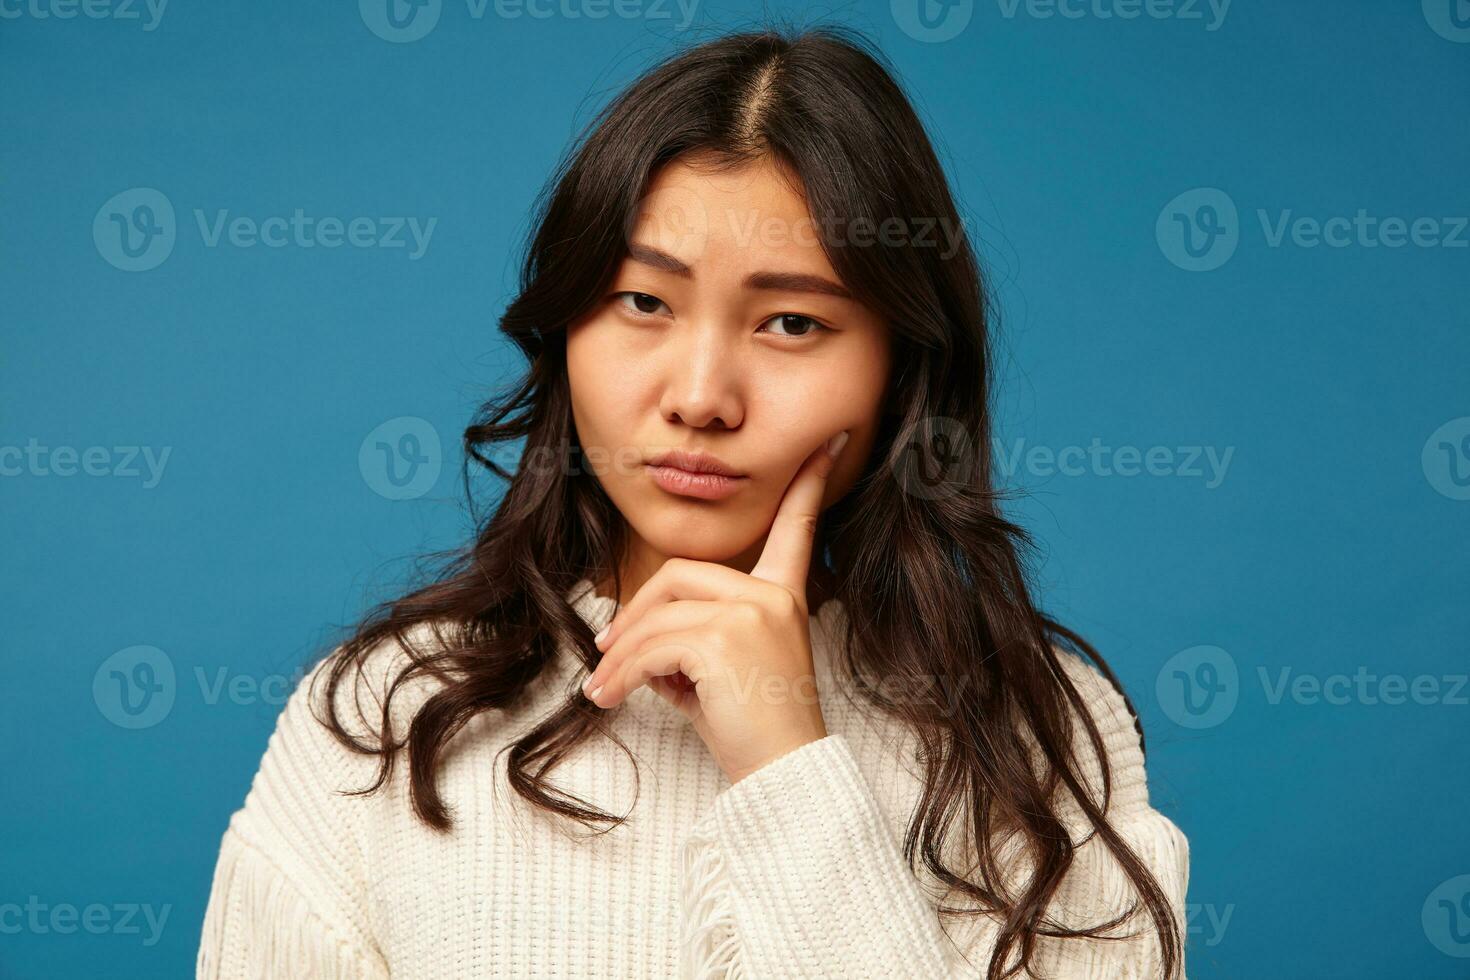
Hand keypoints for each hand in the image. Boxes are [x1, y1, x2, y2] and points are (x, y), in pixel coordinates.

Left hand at [581, 429, 850, 783]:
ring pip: (659, 614)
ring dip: (620, 653)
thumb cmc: (755, 732)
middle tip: (608, 650)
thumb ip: (693, 639)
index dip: (808, 485)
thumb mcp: (724, 674)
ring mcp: (752, 613)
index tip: (826, 443)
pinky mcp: (724, 639)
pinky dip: (620, 673)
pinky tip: (609, 698)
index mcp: (784, 597)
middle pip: (680, 575)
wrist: (783, 777)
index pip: (797, 530)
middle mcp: (772, 596)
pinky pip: (651, 646)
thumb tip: (633, 642)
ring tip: (604, 687)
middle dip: (636, 612)